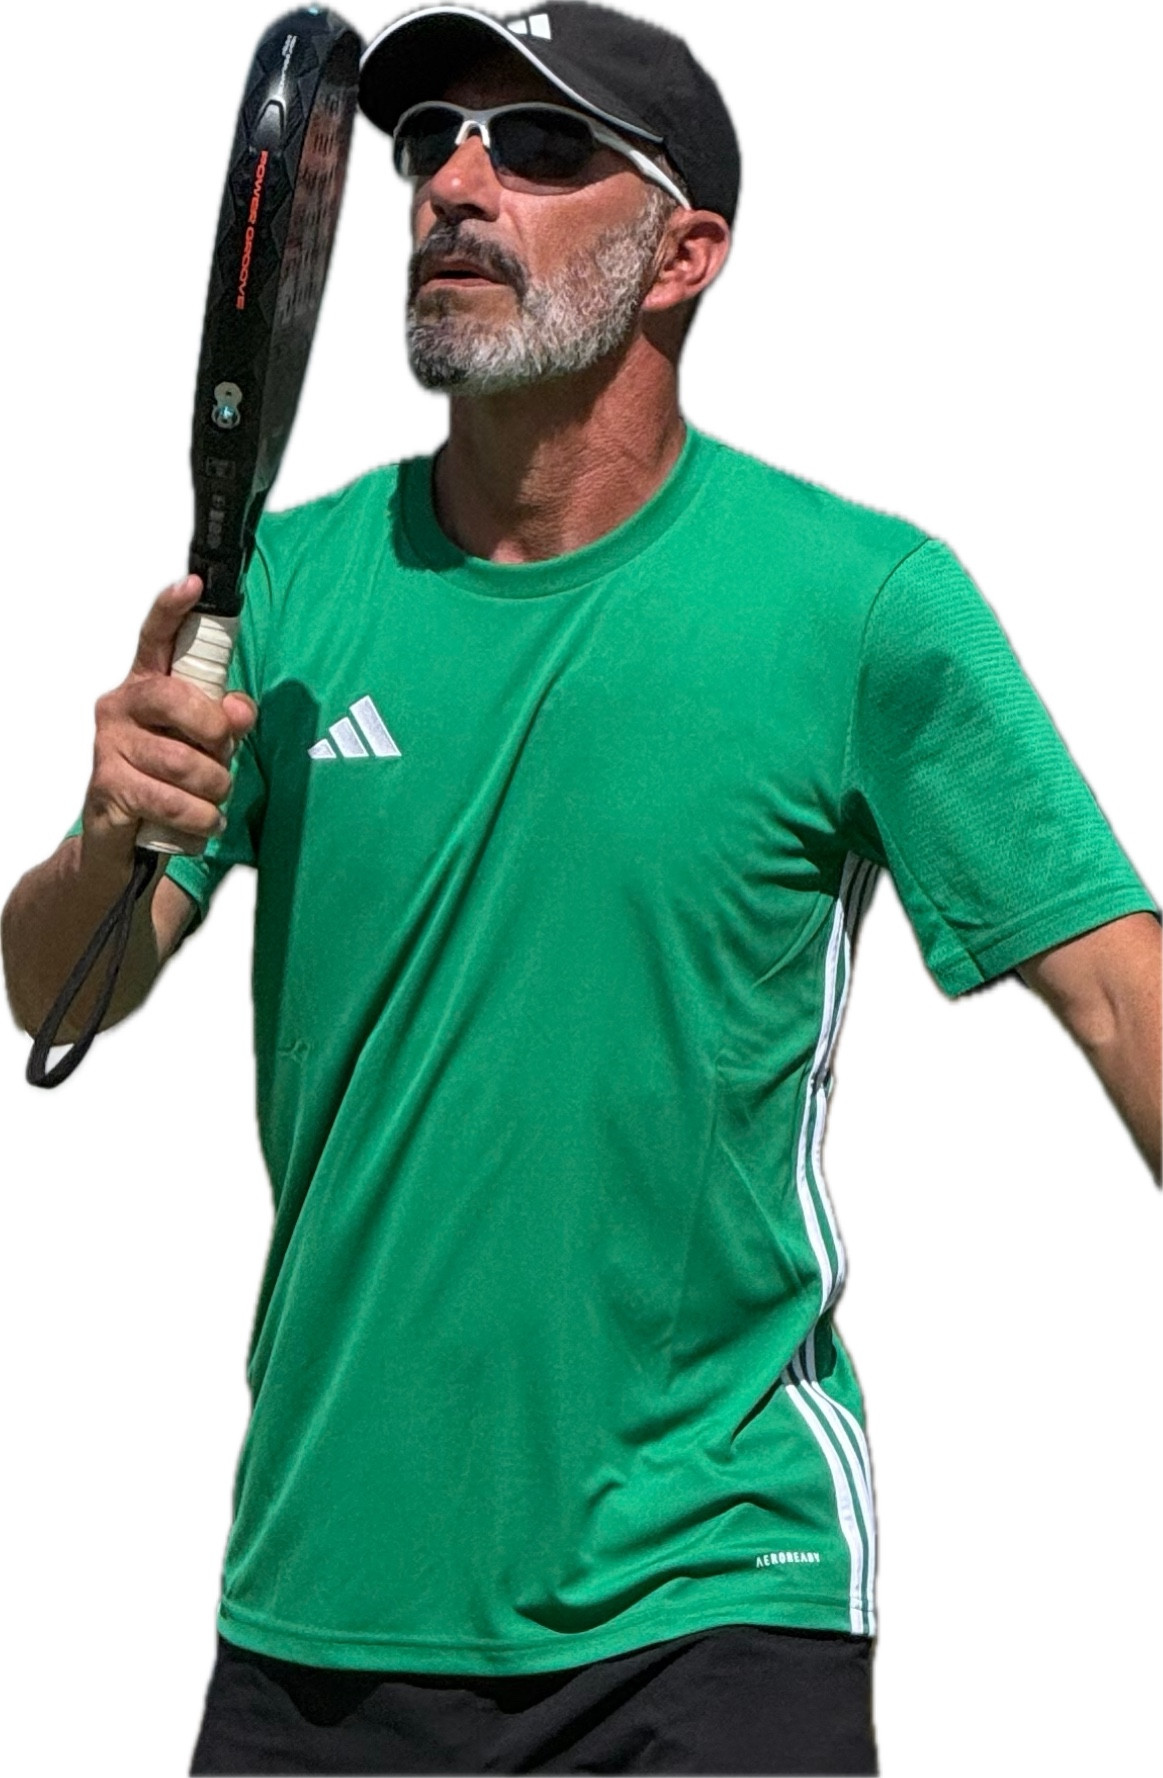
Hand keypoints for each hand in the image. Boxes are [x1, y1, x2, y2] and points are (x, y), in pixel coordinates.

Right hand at [82, 576, 256, 872]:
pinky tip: (203, 823)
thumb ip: (226, 721)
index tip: (192, 584)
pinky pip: (172, 803)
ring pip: (182, 762)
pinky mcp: (109, 789)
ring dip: (214, 788)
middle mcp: (120, 707)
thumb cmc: (168, 779)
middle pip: (174, 699)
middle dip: (213, 733)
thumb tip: (241, 710)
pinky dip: (200, 820)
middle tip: (222, 755)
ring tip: (215, 799)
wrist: (122, 838)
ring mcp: (110, 747)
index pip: (155, 638)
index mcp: (146, 686)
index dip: (172, 610)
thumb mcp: (204, 745)